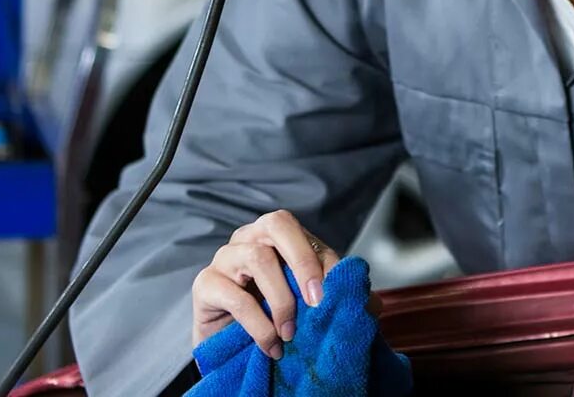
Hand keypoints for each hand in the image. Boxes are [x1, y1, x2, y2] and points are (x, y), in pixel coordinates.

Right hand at [190, 210, 338, 357]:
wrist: (233, 350)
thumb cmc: (273, 318)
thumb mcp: (308, 304)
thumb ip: (333, 293)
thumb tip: (367, 298)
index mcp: (274, 236)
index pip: (297, 229)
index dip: (315, 258)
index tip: (330, 297)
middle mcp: (248, 238)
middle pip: (275, 224)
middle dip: (302, 261)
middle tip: (315, 303)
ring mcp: (224, 258)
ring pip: (257, 257)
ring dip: (281, 300)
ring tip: (289, 333)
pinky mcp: (205, 285)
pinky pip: (236, 297)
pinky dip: (260, 325)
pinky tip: (271, 346)